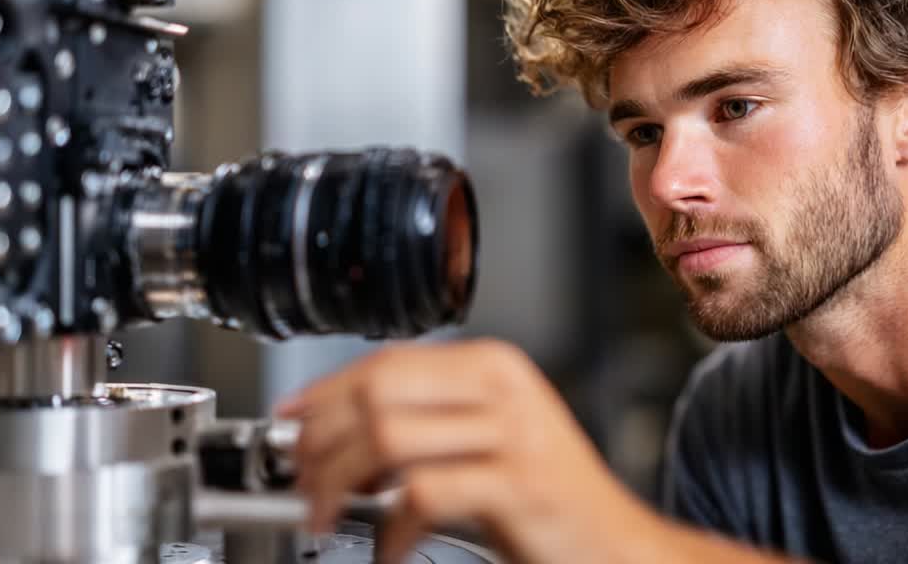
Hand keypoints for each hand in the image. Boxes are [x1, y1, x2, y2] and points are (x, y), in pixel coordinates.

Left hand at [273, 338, 656, 563]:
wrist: (617, 545)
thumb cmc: (546, 497)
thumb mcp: (487, 440)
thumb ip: (426, 422)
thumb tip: (335, 428)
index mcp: (493, 365)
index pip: (385, 362)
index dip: (325, 394)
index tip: (291, 424)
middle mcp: (503, 387)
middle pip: (377, 393)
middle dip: (323, 440)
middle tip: (303, 481)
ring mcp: (514, 433)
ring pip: (388, 438)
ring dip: (340, 483)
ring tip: (329, 514)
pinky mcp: (519, 484)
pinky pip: (423, 494)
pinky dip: (391, 527)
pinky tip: (391, 546)